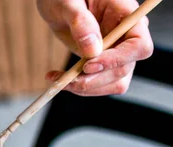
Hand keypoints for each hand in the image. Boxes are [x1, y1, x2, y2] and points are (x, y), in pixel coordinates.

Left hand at [38, 0, 153, 95]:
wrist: (57, 4)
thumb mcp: (68, 3)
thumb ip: (81, 22)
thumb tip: (92, 50)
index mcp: (125, 15)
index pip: (138, 45)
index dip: (117, 60)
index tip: (88, 66)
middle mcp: (126, 36)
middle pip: (124, 69)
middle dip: (95, 79)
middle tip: (67, 79)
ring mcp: (116, 52)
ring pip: (115, 82)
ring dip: (87, 88)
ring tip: (60, 81)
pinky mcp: (103, 64)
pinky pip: (100, 84)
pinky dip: (80, 87)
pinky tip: (60, 79)